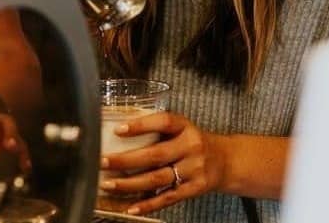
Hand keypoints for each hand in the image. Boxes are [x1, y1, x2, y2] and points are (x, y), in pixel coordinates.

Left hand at [99, 112, 226, 215]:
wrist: (225, 161)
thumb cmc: (194, 142)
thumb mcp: (182, 128)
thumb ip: (158, 130)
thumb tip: (118, 133)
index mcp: (185, 127)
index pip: (163, 122)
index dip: (141, 125)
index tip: (118, 129)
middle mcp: (190, 147)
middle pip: (155, 154)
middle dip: (126, 160)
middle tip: (103, 162)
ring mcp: (193, 169)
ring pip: (157, 178)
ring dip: (130, 183)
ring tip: (109, 184)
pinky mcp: (194, 189)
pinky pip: (167, 198)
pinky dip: (147, 204)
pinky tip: (130, 207)